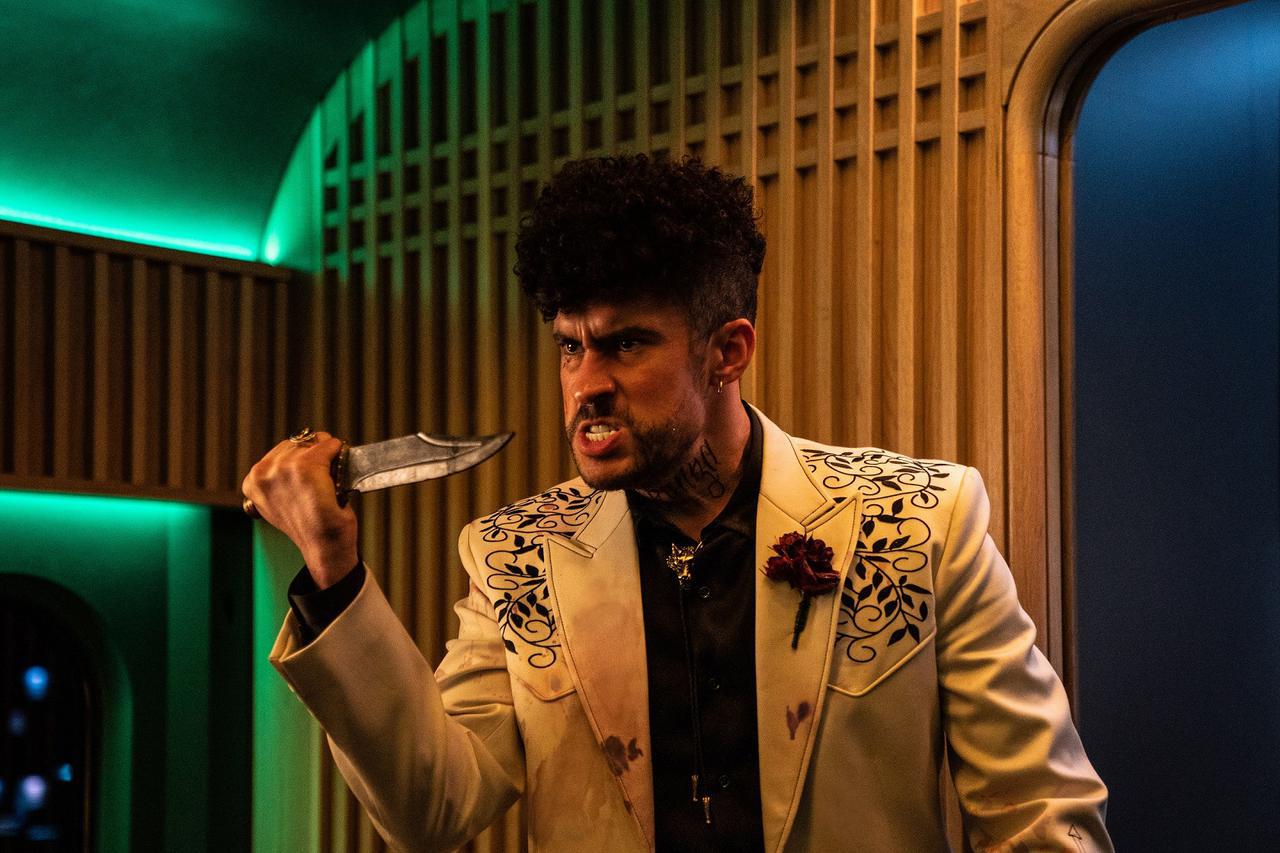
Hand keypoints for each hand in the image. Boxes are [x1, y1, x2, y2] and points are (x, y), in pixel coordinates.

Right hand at [242, 431, 358, 588]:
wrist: (324, 548)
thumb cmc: (307, 528)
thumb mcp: (279, 503)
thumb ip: (277, 482)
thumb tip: (288, 462)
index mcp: (253, 481)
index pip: (281, 452)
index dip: (298, 461)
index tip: (306, 479)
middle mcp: (264, 471)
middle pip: (296, 443)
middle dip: (312, 455)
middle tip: (322, 478)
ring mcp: (284, 467)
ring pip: (313, 442)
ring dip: (326, 456)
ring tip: (329, 479)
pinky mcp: (307, 466)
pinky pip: (330, 445)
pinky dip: (339, 454)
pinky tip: (339, 473)